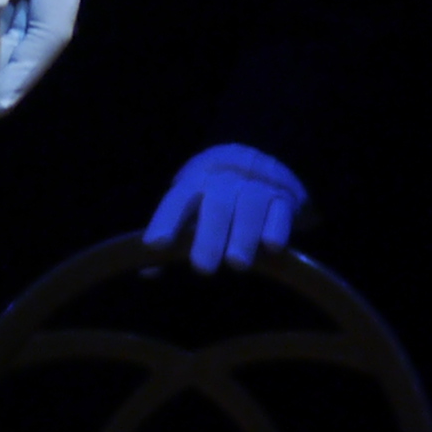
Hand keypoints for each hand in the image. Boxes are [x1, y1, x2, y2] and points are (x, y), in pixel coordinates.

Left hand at [143, 144, 304, 272]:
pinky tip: (272, 246)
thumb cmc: (218, 194)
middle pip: (215, 205)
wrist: (261, 159)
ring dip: (242, 235)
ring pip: (249, 206)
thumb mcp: (193, 208)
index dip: (166, 221)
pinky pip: (281, 209)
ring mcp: (256, 186)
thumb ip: (173, 239)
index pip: (178, 200)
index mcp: (196, 181)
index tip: (156, 245)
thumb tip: (146, 272)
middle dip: (209, 236)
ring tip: (236, 264)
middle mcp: (225, 181)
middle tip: (202, 268)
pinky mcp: (284, 196)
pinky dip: (277, 226)